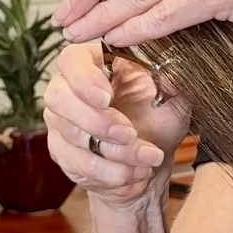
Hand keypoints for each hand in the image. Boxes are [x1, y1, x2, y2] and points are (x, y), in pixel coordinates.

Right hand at [43, 43, 190, 209]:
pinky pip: (78, 164)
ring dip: (114, 152)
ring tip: (147, 158)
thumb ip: (171, 83)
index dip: (84, 79)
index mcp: (95, 62)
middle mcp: (69, 88)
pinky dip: (111, 172)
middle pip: (59, 97)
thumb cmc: (158, 119)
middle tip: (129, 134)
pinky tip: (135, 172)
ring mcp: (60, 121)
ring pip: (73, 135)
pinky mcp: (62, 151)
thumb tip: (170, 75)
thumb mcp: (173, 99)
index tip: (107, 98)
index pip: (71, 60)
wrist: (150, 161)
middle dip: (97, 121)